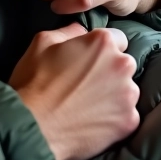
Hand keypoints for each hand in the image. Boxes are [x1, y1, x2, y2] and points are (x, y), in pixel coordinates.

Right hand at [9, 23, 139, 159]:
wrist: (32, 128)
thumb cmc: (33, 83)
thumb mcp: (43, 43)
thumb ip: (70, 31)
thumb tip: (82, 30)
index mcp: (103, 42)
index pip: (117, 39)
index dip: (102, 51)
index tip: (89, 63)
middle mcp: (122, 65)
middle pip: (124, 65)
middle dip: (110, 72)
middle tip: (85, 86)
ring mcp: (128, 95)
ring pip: (127, 91)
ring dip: (114, 96)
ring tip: (87, 107)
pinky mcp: (129, 121)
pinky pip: (127, 116)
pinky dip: (114, 119)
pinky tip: (93, 122)